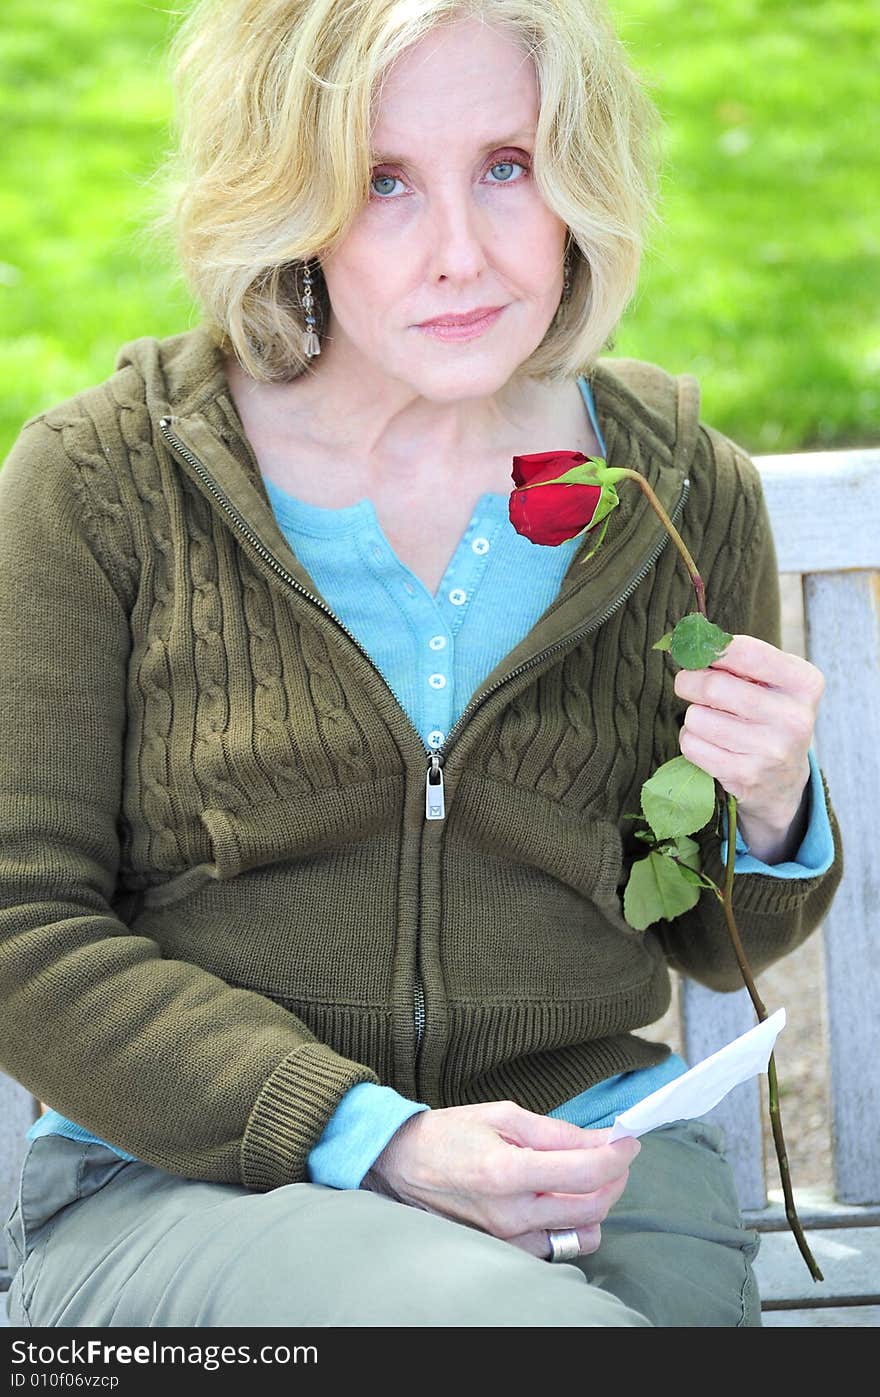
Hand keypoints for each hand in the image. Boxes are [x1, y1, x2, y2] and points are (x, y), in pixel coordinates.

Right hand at [361, 1100, 640, 1258]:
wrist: (404, 1163)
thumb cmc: (452, 1133)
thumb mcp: (504, 1115)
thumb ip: (557, 1132)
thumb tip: (604, 1139)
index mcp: (507, 1171)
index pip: (584, 1173)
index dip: (617, 1155)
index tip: (629, 1140)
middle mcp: (509, 1213)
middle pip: (591, 1207)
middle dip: (614, 1177)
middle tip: (613, 1153)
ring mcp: (508, 1238)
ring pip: (581, 1233)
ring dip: (597, 1203)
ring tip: (587, 1175)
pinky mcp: (506, 1250)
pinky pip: (558, 1245)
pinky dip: (573, 1224)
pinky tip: (563, 1199)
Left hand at [673, 634, 823, 862]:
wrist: (784, 779)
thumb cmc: (770, 715)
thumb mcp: (773, 682)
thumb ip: (740, 659)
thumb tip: (689, 646)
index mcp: (804, 683)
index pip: (746, 652)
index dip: (711, 648)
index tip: (699, 652)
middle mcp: (794, 717)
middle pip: (714, 686)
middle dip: (689, 681)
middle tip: (686, 682)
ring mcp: (771, 749)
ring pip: (697, 717)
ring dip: (693, 715)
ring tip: (710, 719)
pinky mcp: (746, 775)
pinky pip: (692, 745)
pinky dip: (691, 739)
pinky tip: (710, 742)